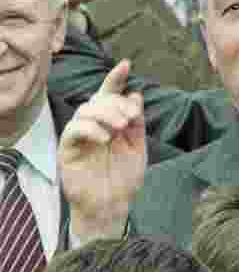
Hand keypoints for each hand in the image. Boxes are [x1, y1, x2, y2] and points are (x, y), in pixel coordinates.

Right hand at [59, 60, 146, 242]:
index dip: (115, 79)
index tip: (126, 64)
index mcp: (110, 123)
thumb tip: (135, 94)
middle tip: (131, 118)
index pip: (109, 96)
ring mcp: (79, 137)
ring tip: (122, 126)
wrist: (113, 206)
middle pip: (98, 100)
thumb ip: (137, 122)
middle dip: (116, 103)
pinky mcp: (68, 150)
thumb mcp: (138, 147)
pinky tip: (107, 138)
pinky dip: (91, 129)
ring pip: (85, 111)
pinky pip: (73, 131)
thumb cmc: (124, 179)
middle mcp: (94, 126)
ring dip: (105, 113)